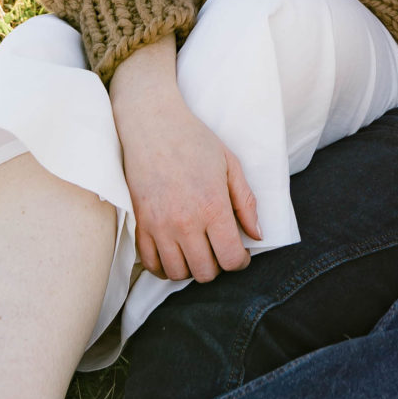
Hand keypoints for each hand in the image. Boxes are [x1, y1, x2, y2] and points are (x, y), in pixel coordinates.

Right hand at [109, 35, 260, 280]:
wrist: (152, 124)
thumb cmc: (195, 141)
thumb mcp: (230, 165)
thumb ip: (246, 203)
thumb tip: (257, 235)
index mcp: (213, 207)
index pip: (231, 258)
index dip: (240, 262)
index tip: (240, 253)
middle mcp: (185, 222)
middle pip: (205, 272)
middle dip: (217, 266)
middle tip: (218, 250)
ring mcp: (159, 226)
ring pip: (177, 274)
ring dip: (191, 269)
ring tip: (197, 252)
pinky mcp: (140, 224)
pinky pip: (150, 264)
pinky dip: (164, 267)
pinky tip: (174, 254)